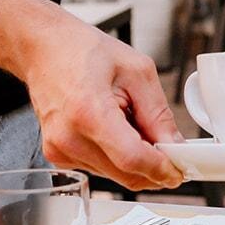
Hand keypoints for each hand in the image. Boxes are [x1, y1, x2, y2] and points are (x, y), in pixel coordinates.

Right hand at [20, 13, 184, 190]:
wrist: (44, 49)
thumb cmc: (83, 51)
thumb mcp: (137, 71)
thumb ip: (159, 114)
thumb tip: (175, 146)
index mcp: (89, 112)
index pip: (132, 159)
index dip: (161, 168)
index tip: (179, 169)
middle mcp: (69, 138)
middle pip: (125, 174)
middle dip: (153, 166)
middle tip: (169, 149)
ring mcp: (60, 150)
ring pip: (115, 175)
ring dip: (134, 161)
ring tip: (132, 123)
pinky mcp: (58, 156)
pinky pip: (100, 168)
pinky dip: (116, 157)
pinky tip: (114, 129)